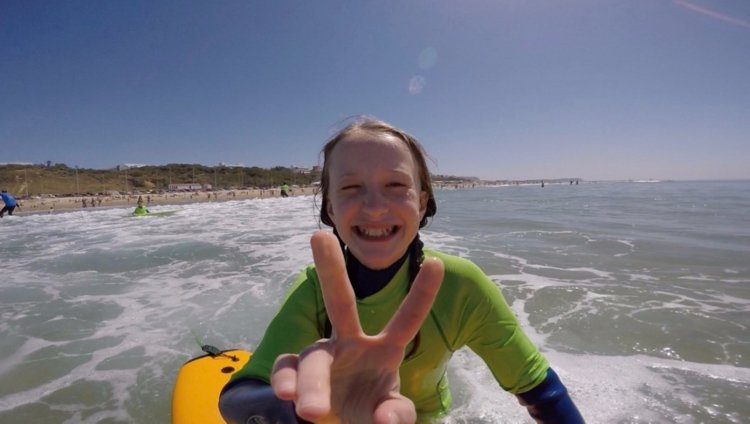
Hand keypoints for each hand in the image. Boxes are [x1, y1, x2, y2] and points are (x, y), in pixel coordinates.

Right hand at [271, 231, 443, 423]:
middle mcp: (351, 343)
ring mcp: (323, 356)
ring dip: (312, 383)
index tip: (438, 263)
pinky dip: (285, 380)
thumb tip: (385, 419)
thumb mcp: (390, 414)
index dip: (422, 293)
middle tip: (318, 236)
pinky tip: (286, 393)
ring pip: (314, 356)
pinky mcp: (297, 373)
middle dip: (331, 269)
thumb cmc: (371, 410)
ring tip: (311, 410)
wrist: (337, 423)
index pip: (407, 320)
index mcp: (384, 349)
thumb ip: (396, 415)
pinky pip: (286, 369)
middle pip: (341, 302)